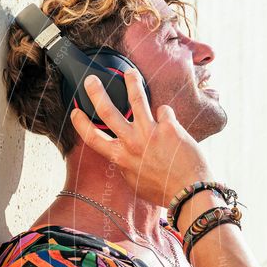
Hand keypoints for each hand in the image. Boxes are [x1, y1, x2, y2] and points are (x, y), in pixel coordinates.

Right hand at [70, 70, 210, 207]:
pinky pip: (164, 111)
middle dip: (96, 92)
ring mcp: (150, 133)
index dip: (81, 124)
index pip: (93, 138)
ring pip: (137, 99)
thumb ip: (126, 165)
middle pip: (107, 112)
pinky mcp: (169, 127)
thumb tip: (122, 155)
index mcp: (121, 158)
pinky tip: (171, 123)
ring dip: (132, 83)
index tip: (76, 113)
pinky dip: (166, 115)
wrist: (190, 193)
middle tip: (92, 80)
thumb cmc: (164, 191)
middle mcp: (133, 143)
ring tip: (131, 73)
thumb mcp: (135, 182)